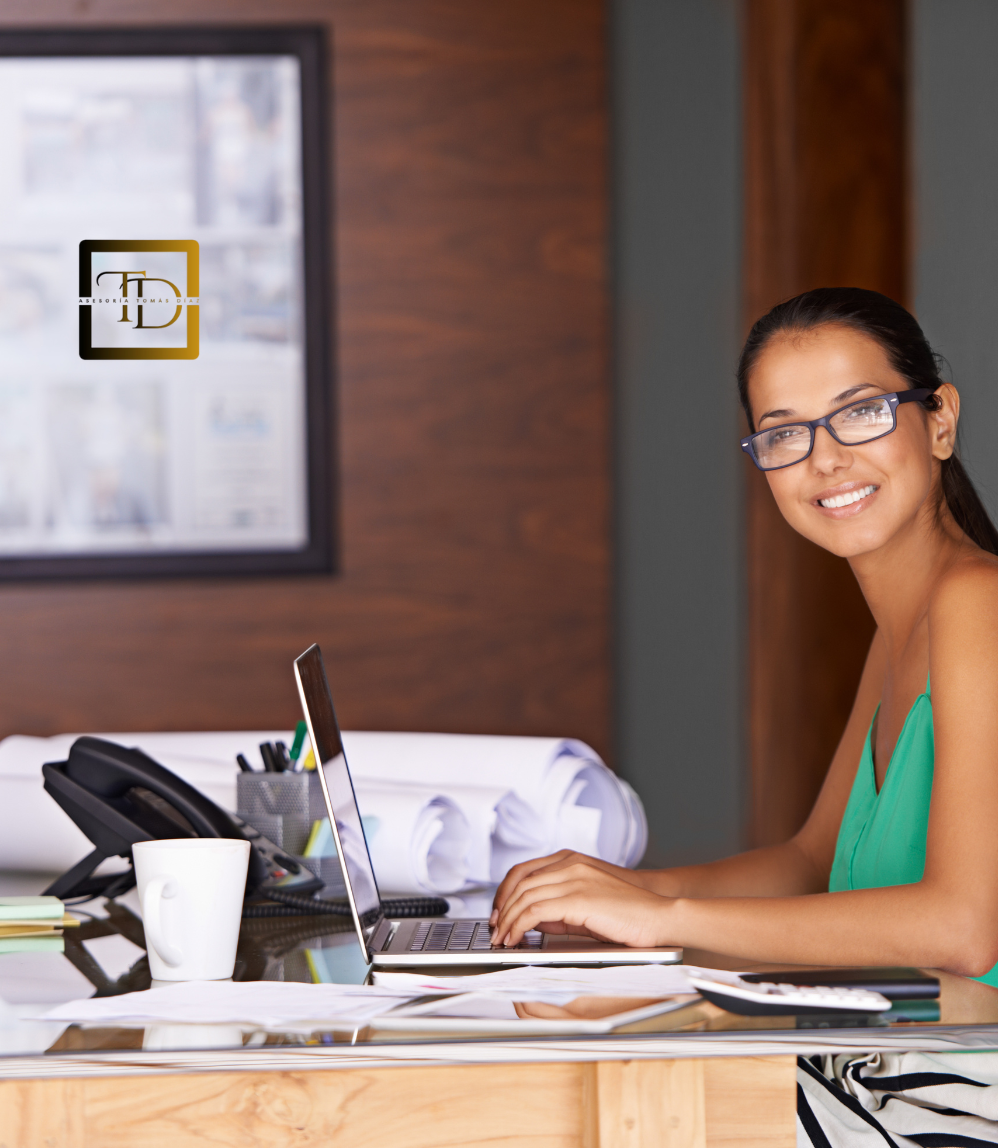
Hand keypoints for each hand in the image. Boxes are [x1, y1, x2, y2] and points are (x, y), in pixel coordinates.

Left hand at [490, 850, 648, 926]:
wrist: (660, 914)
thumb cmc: (628, 912)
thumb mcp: (586, 904)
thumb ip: (559, 907)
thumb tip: (532, 921)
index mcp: (570, 860)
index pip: (522, 871)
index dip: (504, 893)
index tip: (497, 913)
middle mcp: (570, 864)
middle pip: (518, 882)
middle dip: (500, 909)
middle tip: (494, 930)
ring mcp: (574, 878)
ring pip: (523, 896)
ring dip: (507, 920)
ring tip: (502, 939)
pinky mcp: (579, 898)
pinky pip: (536, 910)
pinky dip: (519, 926)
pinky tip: (516, 938)